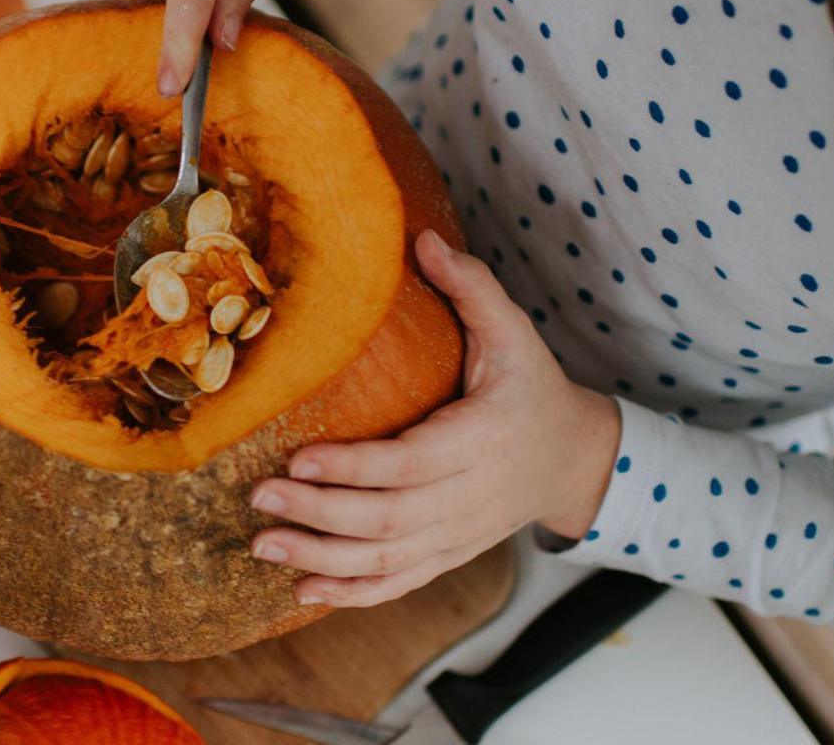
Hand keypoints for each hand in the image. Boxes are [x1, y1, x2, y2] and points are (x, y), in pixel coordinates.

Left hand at [250, 229, 622, 607]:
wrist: (574, 459)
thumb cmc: (532, 389)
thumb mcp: (515, 333)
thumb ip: (472, 288)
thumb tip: (423, 238)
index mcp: (482, 440)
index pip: (411, 464)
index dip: (354, 469)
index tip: (299, 458)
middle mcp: (470, 497)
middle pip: (388, 519)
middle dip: (320, 514)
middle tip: (259, 496)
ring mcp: (459, 535)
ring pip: (387, 561)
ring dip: (322, 560)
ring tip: (263, 544)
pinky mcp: (448, 556)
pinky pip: (398, 584)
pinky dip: (351, 594)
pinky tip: (301, 591)